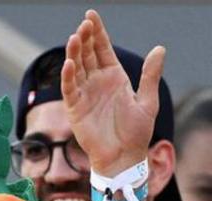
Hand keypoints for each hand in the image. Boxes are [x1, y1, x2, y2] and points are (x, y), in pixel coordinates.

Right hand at [62, 9, 161, 172]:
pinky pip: (70, 90)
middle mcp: (97, 83)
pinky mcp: (75, 110)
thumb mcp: (148, 101)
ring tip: (75, 37)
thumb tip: (160, 48)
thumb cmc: (136, 133)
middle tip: (84, 23)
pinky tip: (69, 63)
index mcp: (114, 77)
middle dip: (85, 38)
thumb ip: (151, 75)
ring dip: (74, 53)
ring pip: (76, 69)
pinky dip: (68, 77)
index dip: (97, 32)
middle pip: (88, 55)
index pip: (103, 49)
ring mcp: (85, 95)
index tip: (91, 15)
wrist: (123, 157)